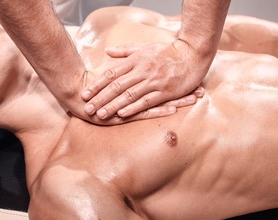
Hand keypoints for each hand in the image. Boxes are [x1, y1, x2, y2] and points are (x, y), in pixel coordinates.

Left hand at [82, 39, 210, 119]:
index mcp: (136, 60)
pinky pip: (146, 101)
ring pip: (129, 95)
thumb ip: (125, 51)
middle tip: (87, 108)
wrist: (192, 54)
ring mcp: (153, 81)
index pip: (112, 73)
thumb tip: (107, 51)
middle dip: (100, 98)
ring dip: (113, 106)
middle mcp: (142, 70)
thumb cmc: (169, 51)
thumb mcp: (145, 47)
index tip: (85, 93)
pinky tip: (122, 114)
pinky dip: (133, 108)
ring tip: (100, 114)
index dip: (97, 84)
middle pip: (117, 86)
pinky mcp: (164, 91)